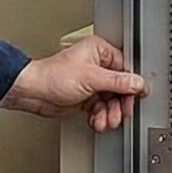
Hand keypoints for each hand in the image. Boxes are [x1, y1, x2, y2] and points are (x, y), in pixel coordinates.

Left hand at [5, 35, 146, 132]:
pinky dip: (100, 117)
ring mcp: (91, 82)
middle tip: (118, 114)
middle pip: (120, 88)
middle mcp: (97, 65)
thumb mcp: (91, 78)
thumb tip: (138, 83)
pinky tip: (96, 120)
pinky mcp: (86, 96)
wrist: (33, 93)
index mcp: (100, 51)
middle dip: (119, 104)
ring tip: (104, 120)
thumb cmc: (53, 76)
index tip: (134, 99)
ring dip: (109, 113)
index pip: (125, 69)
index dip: (131, 86)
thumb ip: (118, 82)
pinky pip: (101, 108)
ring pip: (111, 101)